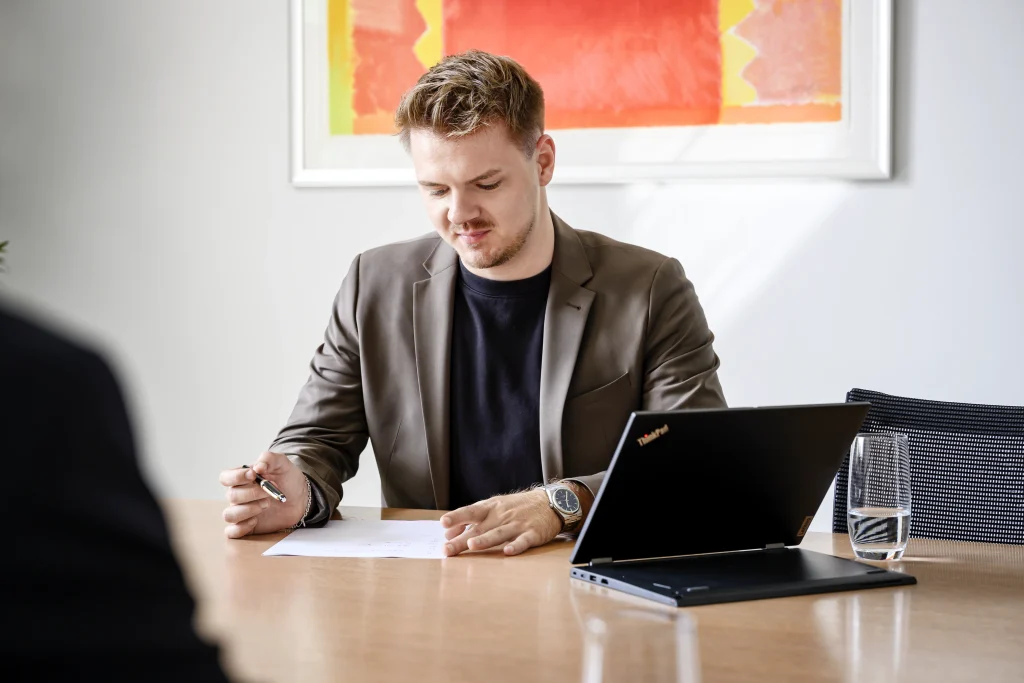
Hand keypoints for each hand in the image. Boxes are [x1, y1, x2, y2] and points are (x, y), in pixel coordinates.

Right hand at [219, 451, 308, 537]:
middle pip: (231, 496)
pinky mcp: (247, 527)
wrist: (301, 498)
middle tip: (269, 492)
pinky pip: (231, 532)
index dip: (235, 477)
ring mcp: (242, 512)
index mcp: (242, 479)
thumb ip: (270, 459)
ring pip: (229, 515)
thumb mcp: (282, 464)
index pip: (225, 477)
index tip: (253, 475)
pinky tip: (255, 521)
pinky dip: (240, 528)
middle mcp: (238, 495)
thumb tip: (258, 466)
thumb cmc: (288, 479)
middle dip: (252, 493)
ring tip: (266, 505)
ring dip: (248, 510)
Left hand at [440, 489, 561, 556]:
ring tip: (472, 546)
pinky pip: (523, 541)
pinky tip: (508, 551)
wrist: (549, 502)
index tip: (443, 523)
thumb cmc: (516, 507)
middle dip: (463, 540)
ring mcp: (517, 525)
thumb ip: (472, 520)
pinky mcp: (532, 534)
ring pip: (499, 533)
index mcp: (490, 508)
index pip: (470, 512)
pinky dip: (515, 546)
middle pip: (480, 529)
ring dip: (485, 540)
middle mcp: (501, 516)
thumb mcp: (494, 507)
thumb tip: (449, 534)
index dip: (457, 517)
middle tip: (448, 549)